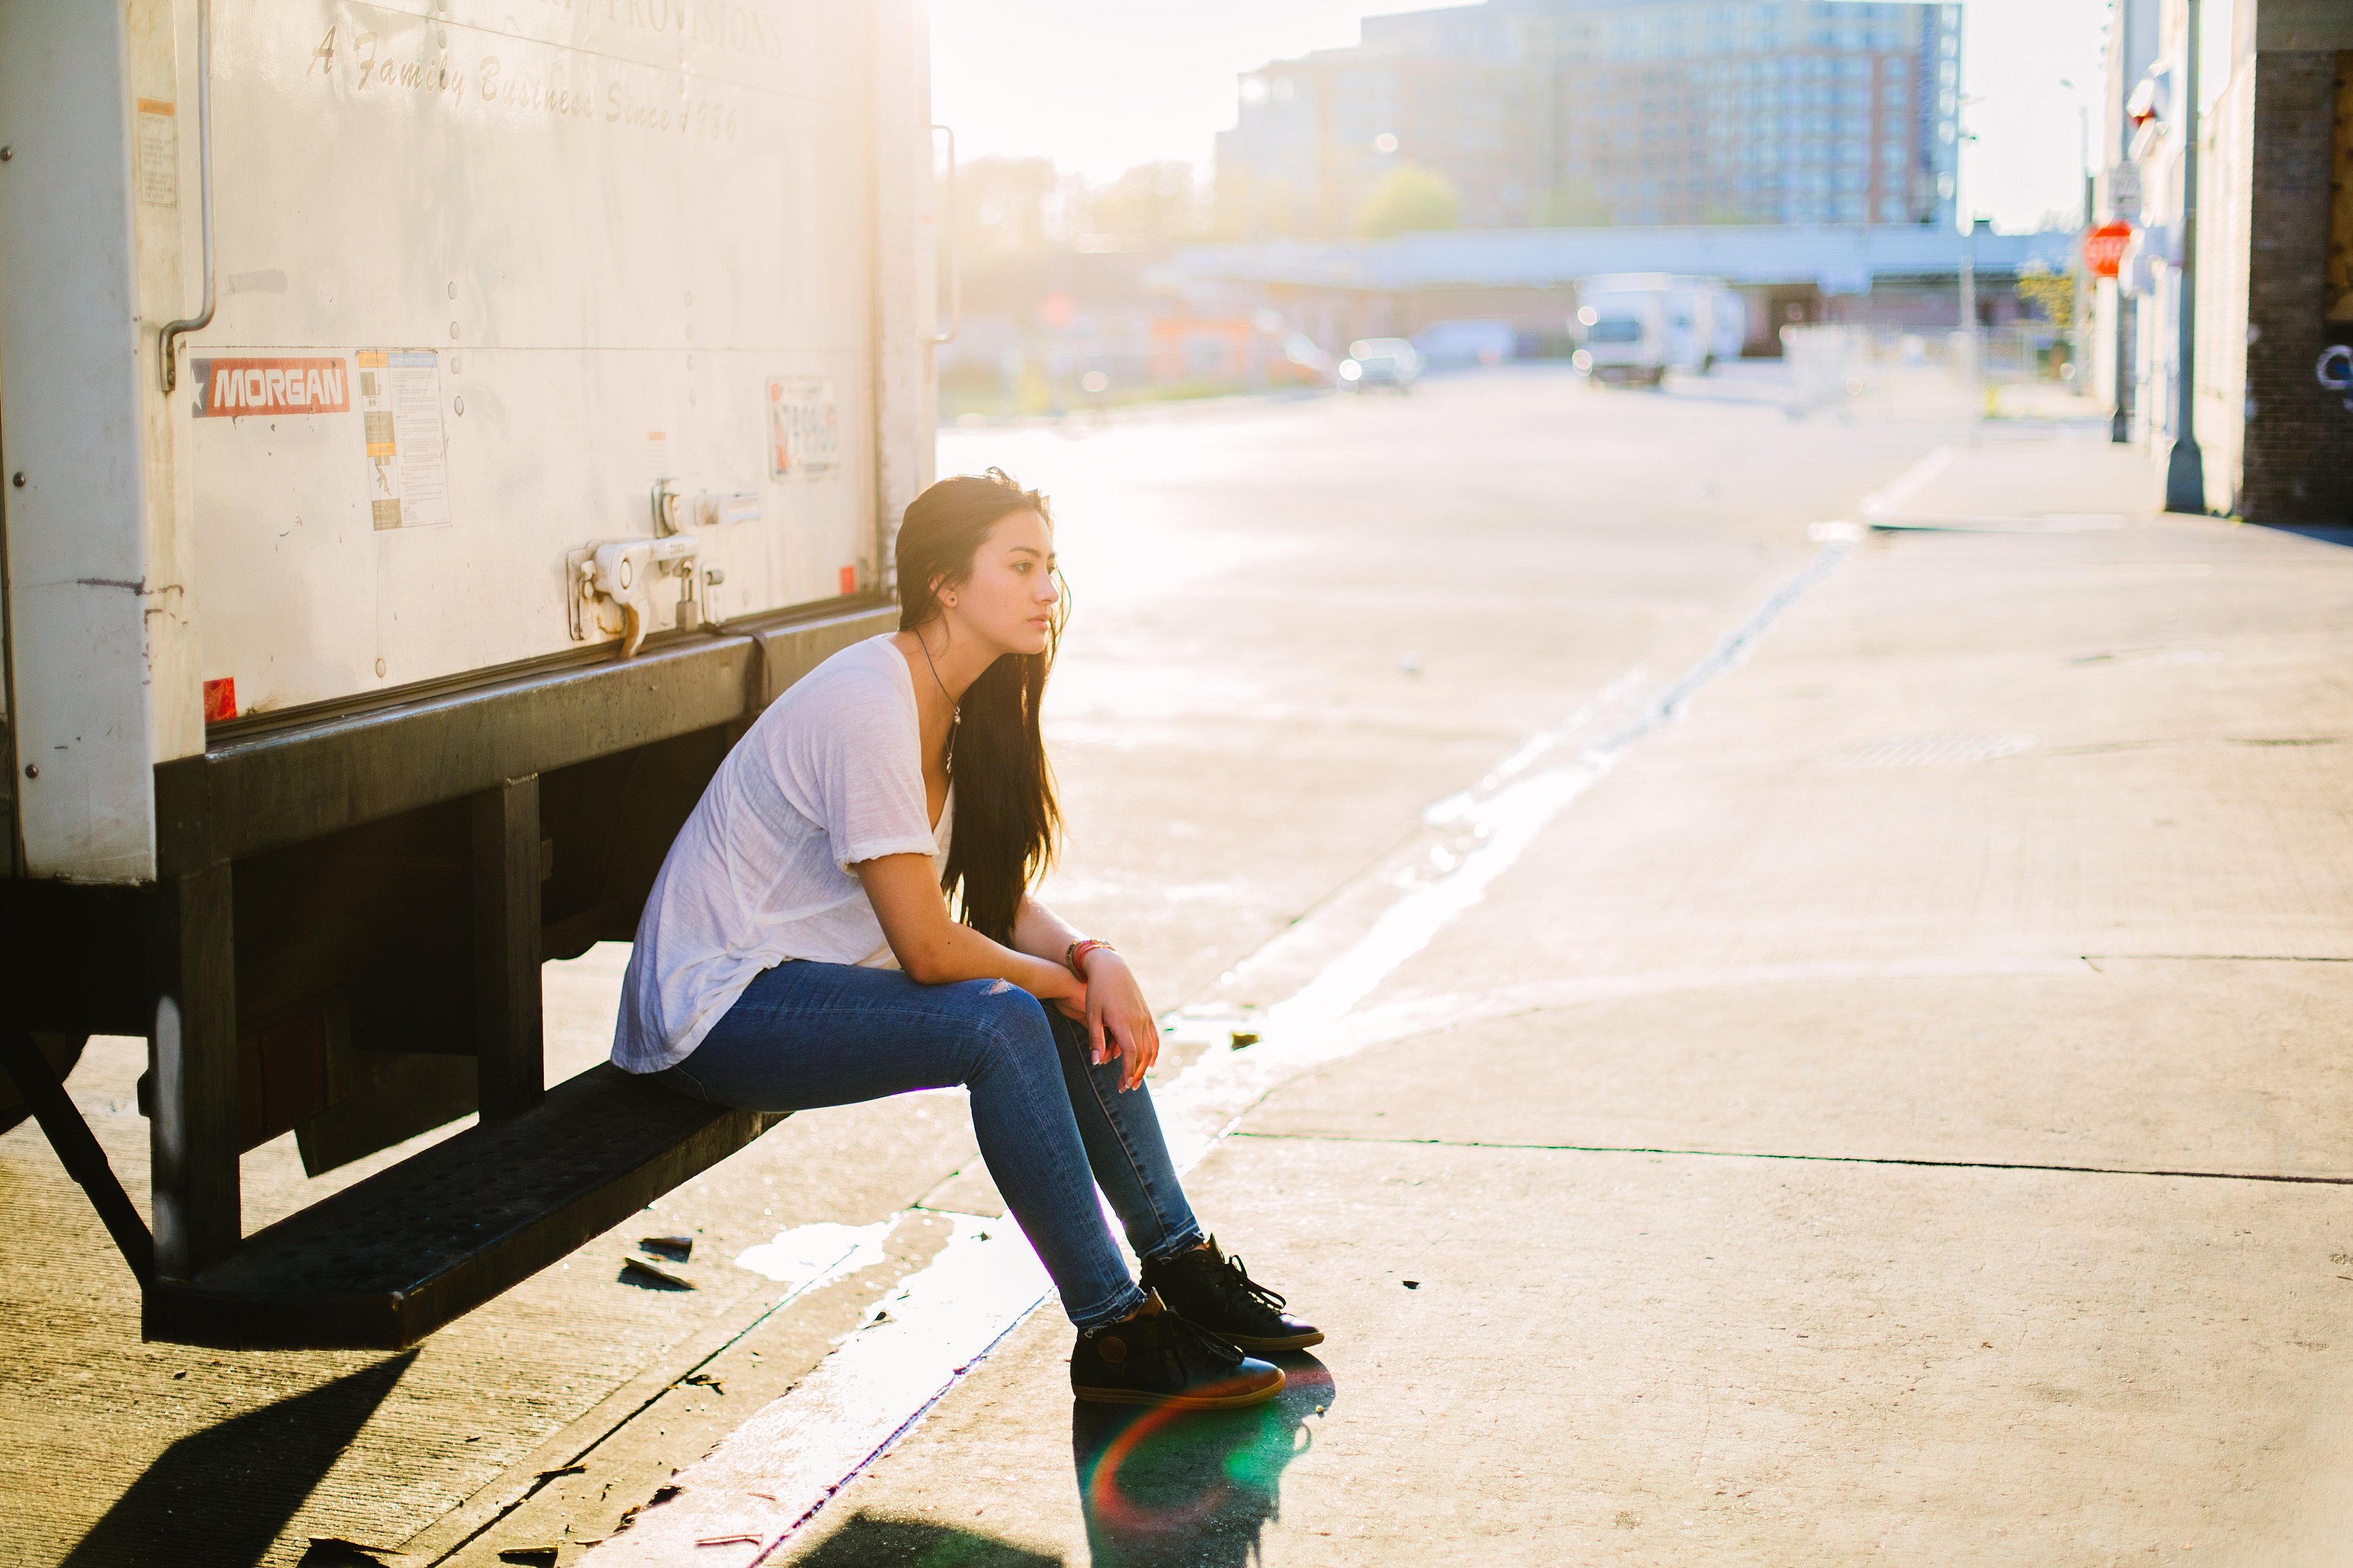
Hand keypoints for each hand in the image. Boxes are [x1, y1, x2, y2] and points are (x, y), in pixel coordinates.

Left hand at [1078, 951, 1159, 1091]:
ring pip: (1149, 1048)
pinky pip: (1154, 1037)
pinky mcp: (1146, 1013)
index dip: (1128, 1072)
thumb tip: (1097, 1063)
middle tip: (1126, 1088)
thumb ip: (1096, 1039)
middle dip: (1135, 1074)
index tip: (1124, 1086)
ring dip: (1144, 1066)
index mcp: (1123, 1022)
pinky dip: (1154, 1052)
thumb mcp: (1092, 1014)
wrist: (1111, 967)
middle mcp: (1137, 1021)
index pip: (1131, 1054)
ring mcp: (1144, 1017)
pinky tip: (1150, 1063)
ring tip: (1136, 1080)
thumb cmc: (1097, 991)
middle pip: (1141, 1055)